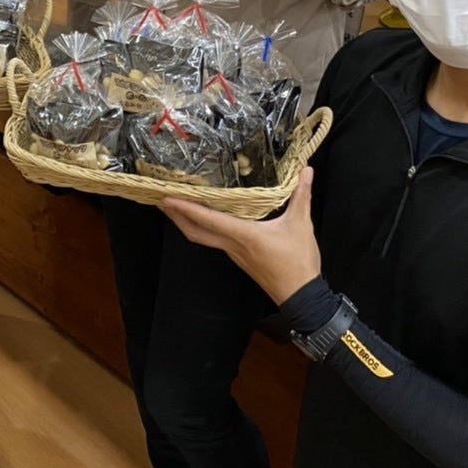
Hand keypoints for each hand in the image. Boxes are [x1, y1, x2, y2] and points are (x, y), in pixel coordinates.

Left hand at [161, 167, 320, 304]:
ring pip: (203, 238)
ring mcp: (234, 253)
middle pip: (195, 232)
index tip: (167, 198)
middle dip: (176, 216)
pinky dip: (203, 229)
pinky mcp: (239, 258)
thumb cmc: (298, 262)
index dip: (186, 208)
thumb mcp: (301, 225)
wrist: (300, 296)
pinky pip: (214, 241)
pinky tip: (205, 219)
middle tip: (162, 200)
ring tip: (177, 207)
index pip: (208, 219)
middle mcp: (233, 245)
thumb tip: (306, 170)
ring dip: (187, 223)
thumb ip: (301, 196)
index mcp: (244, 235)